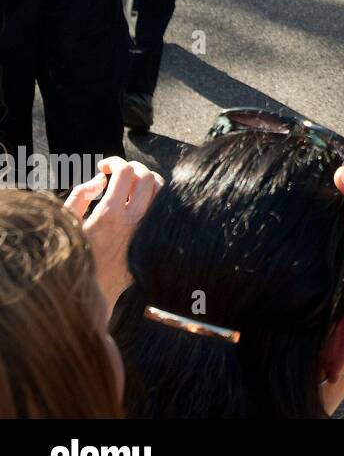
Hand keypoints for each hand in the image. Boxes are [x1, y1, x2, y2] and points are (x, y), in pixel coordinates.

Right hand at [65, 157, 163, 310]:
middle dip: (132, 167)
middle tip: (118, 172)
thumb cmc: (76, 257)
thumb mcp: (68, 225)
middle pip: (146, 176)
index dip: (115, 162)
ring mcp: (148, 229)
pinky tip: (142, 200)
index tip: (105, 166)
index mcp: (110, 215)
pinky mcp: (155, 238)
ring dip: (147, 180)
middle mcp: (134, 220)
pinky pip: (164, 207)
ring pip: (161, 189)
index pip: (125, 172)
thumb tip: (100, 179)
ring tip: (132, 184)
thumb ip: (81, 196)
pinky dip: (156, 196)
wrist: (94, 293)